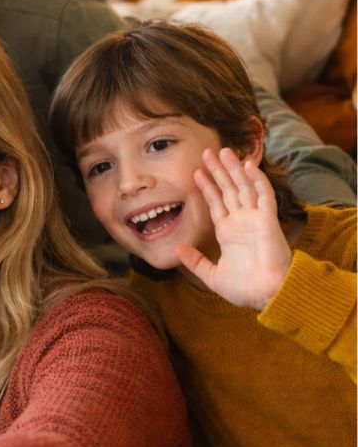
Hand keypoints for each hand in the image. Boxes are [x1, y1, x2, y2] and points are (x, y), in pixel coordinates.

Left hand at [176, 148, 291, 309]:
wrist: (265, 295)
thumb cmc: (243, 289)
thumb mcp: (211, 275)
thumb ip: (196, 261)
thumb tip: (178, 249)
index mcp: (228, 232)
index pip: (216, 202)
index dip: (207, 186)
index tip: (196, 172)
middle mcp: (241, 222)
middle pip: (229, 189)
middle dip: (218, 171)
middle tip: (207, 152)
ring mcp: (255, 219)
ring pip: (244, 187)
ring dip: (234, 169)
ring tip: (224, 151)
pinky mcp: (268, 219)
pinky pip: (264, 195)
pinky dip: (256, 179)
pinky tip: (247, 165)